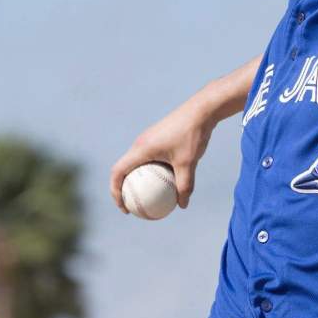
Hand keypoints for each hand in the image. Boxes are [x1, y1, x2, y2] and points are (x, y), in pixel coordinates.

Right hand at [109, 95, 216, 212]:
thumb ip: (185, 185)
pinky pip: (149, 158)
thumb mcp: (189, 163)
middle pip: (124, 168)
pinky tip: (167, 181)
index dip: (115, 191)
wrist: (201, 110)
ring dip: (138, 180)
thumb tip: (182, 205)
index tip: (124, 208)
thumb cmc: (193, 135)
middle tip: (133, 206)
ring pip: (137, 163)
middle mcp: (140, 143)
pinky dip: (152, 171)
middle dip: (124, 188)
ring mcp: (149, 139)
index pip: (117, 172)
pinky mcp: (158, 137)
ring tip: (148, 197)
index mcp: (141, 149)